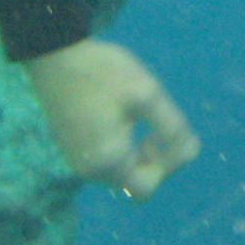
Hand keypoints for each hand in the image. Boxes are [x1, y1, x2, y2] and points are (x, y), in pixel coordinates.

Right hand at [24, 38, 200, 197]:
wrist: (54, 54)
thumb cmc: (103, 72)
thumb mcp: (147, 94)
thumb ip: (172, 126)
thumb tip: (190, 151)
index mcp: (107, 161)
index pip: (145, 190)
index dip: (166, 168)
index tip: (167, 134)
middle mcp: (88, 169)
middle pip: (131, 183)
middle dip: (152, 161)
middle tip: (154, 127)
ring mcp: (75, 158)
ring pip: (118, 171)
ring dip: (135, 153)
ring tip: (137, 119)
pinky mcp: (69, 145)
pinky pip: (102, 159)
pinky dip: (118, 147)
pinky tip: (119, 116)